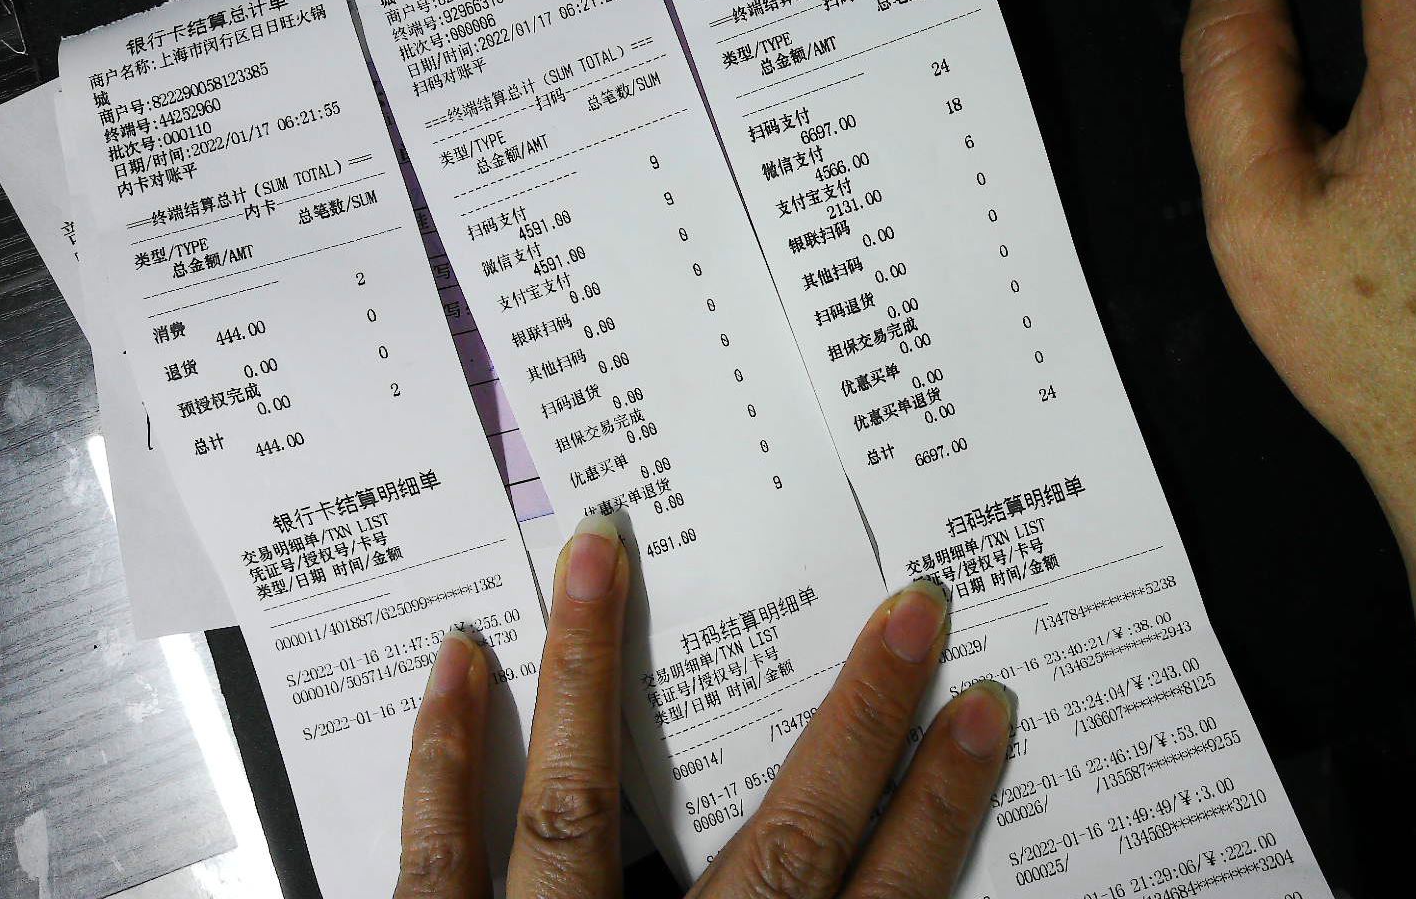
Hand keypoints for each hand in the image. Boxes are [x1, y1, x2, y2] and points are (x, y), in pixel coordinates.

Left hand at [393, 514, 1013, 897]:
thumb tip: (867, 877)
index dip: (939, 807)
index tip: (981, 711)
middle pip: (786, 846)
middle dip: (855, 724)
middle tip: (909, 609)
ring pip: (575, 807)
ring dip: (593, 671)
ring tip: (601, 549)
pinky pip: (434, 855)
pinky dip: (443, 754)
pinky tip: (459, 657)